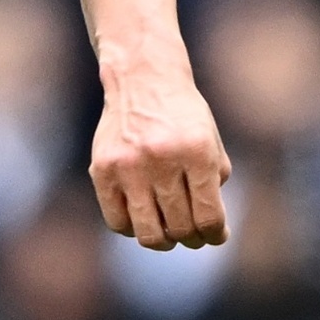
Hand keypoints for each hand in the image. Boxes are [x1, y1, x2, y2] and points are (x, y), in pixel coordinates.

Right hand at [89, 59, 233, 250]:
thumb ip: (214, 183)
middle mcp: (163, 158)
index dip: (216, 234)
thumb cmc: (182, 116)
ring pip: (148, 234)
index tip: (216, 235)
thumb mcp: (210, 142)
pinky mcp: (102, 169)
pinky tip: (143, 217)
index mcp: (197, 151)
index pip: (209, 217)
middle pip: (180, 228)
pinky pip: (117, 222)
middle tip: (194, 234)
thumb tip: (212, 231)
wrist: (142, 78)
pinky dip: (133, 228)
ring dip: (164, 241)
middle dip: (192, 238)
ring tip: (169, 235)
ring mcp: (129, 165)